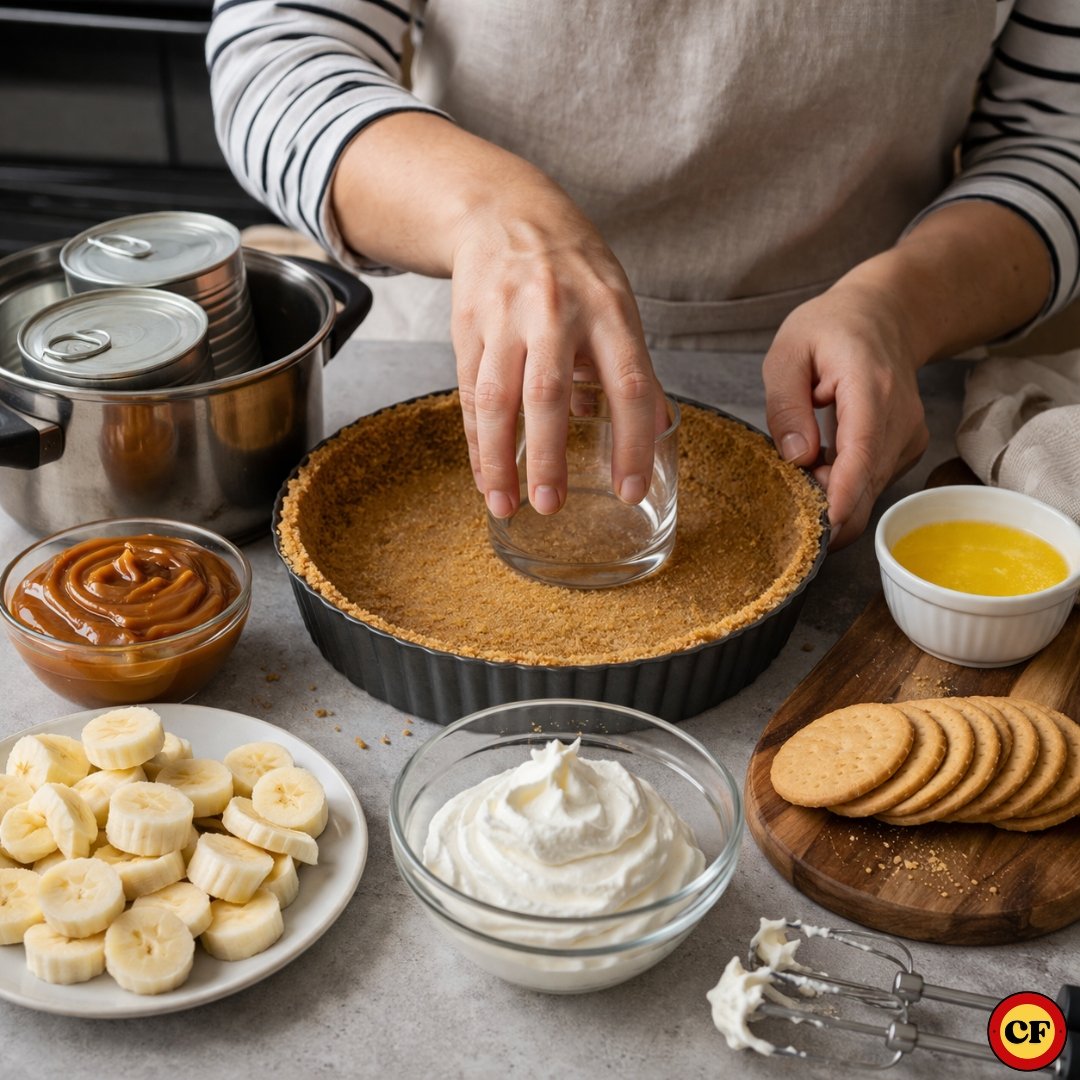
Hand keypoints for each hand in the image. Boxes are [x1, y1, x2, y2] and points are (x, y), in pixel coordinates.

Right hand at [449, 185, 664, 518]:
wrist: (505, 213)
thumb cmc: (573, 268)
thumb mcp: (617, 303)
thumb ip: (632, 367)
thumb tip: (651, 432)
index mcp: (608, 309)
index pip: (628, 383)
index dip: (631, 441)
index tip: (628, 489)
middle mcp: (555, 311)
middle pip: (548, 392)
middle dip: (548, 456)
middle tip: (552, 506)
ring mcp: (505, 318)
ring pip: (498, 398)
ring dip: (499, 458)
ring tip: (506, 505)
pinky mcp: (468, 327)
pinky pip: (471, 393)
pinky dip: (476, 441)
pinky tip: (485, 476)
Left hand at [762, 280, 929, 549]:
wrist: (886, 315)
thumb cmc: (831, 329)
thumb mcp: (789, 351)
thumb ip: (787, 404)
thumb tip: (797, 457)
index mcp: (870, 385)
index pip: (862, 450)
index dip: (844, 493)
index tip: (824, 524)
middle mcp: (900, 416)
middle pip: (868, 483)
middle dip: (827, 508)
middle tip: (785, 507)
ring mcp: (908, 436)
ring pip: (871, 491)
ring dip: (832, 499)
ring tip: (799, 474)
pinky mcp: (906, 451)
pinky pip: (873, 484)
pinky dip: (844, 490)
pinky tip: (821, 469)